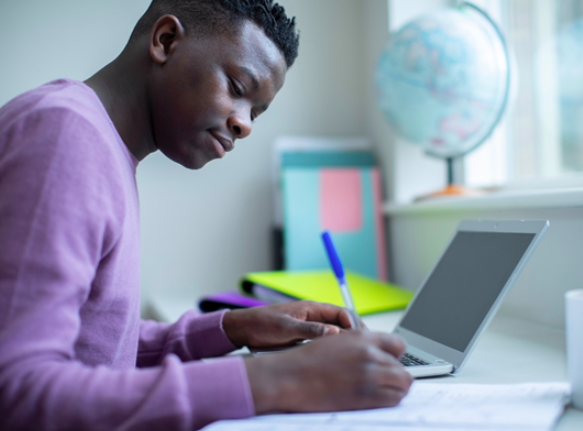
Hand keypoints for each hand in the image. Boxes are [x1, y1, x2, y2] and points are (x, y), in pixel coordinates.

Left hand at [223, 301, 363, 348]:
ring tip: (352, 357)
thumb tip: (334, 331)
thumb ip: (310, 329)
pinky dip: (331, 349)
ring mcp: (309, 328)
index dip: (354, 324)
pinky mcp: (303, 338)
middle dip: (353, 335)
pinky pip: (322, 343)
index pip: (342, 312)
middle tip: (363, 350)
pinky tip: (334, 360)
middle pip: (341, 324)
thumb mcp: (286, 328)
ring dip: (343, 343)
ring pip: (333, 335)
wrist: (244, 330)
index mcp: (311, 308)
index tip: (362, 338)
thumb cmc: (262, 323)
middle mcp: (313, 316)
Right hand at [244, 330, 412, 413]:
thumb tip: (376, 354)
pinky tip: (376, 399)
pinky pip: (393, 399)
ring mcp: (369, 375)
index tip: (390, 363)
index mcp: (362, 337)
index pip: (398, 345)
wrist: (290, 377)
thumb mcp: (335, 341)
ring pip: (402, 384)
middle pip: (401, 367)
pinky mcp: (365, 396)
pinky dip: (389, 400)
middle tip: (383, 381)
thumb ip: (359, 345)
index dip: (395, 356)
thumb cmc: (306, 361)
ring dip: (395, 388)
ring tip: (382, 391)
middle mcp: (369, 354)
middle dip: (395, 375)